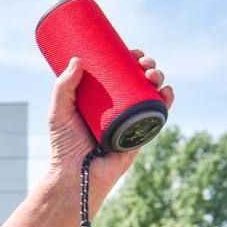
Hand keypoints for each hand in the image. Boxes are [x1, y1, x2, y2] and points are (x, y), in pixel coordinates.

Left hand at [47, 49, 174, 199]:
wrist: (74, 175)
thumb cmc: (64, 145)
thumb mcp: (59, 113)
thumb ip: (63, 88)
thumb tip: (77, 60)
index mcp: (103, 98)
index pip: (120, 73)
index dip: (129, 60)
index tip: (131, 51)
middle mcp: (120, 107)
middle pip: (139, 80)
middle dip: (147, 66)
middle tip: (142, 62)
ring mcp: (131, 120)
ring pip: (151, 94)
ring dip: (158, 79)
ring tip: (152, 75)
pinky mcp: (140, 135)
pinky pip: (158, 117)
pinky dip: (166, 102)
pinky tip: (167, 92)